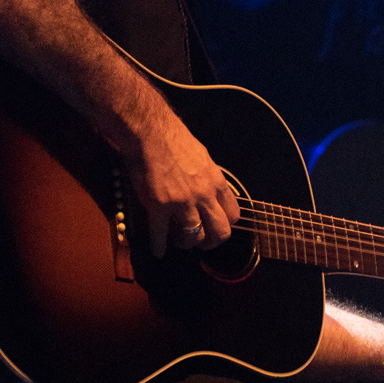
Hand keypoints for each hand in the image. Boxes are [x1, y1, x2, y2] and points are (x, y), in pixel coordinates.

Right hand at [122, 93, 240, 257]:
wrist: (150, 132)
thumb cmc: (174, 139)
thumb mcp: (203, 157)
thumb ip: (208, 177)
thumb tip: (210, 187)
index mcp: (216, 183)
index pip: (233, 214)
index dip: (225, 224)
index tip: (215, 226)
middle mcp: (204, 196)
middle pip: (220, 232)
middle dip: (211, 242)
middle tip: (201, 242)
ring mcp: (182, 203)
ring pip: (193, 237)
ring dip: (186, 243)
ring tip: (178, 242)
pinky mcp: (159, 207)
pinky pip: (160, 235)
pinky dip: (159, 247)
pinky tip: (157, 251)